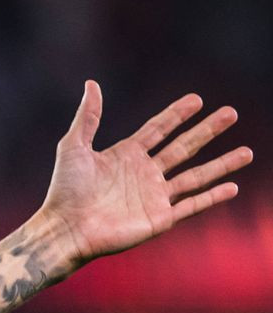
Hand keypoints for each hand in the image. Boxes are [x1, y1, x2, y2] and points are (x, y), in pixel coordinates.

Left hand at [34, 81, 250, 268]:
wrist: (65, 229)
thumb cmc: (64, 190)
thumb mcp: (74, 147)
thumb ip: (88, 117)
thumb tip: (92, 83)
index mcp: (126, 155)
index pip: (158, 130)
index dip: (177, 115)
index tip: (197, 99)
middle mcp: (144, 174)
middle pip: (184, 148)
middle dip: (207, 130)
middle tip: (231, 113)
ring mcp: (154, 196)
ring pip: (196, 176)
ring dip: (222, 165)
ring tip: (247, 152)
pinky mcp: (159, 219)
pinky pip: (192, 206)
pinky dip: (212, 197)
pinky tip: (232, 187)